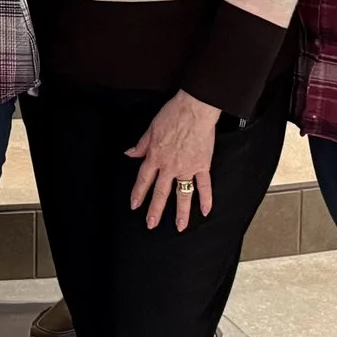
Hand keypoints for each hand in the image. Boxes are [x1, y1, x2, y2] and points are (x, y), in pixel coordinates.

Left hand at [127, 90, 221, 230]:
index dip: (138, 193)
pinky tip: (206, 211)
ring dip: (181, 212)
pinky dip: (206, 198)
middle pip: (161, 192)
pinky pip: (204, 185)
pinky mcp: (202, 166)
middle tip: (151, 224)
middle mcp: (170, 166)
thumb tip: (130, 154)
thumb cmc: (172, 115)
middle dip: (155, 210)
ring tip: (180, 227)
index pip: (144, 180)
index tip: (135, 206)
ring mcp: (187, 168)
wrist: (194, 109)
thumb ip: (141, 145)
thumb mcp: (150, 129)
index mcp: (155, 156)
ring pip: (183, 194)